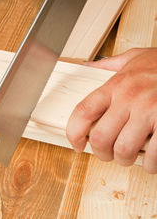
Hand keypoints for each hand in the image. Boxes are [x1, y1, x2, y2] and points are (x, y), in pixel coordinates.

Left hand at [66, 48, 156, 172]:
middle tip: (107, 153)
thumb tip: (87, 66)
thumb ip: (108, 65)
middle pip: (100, 138)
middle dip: (101, 153)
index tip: (76, 143)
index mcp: (116, 85)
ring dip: (125, 159)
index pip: (83, 111)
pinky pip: (152, 155)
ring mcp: (149, 111)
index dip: (73, 132)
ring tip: (128, 155)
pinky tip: (150, 158)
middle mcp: (129, 98)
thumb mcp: (132, 58)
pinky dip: (149, 163)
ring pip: (124, 150)